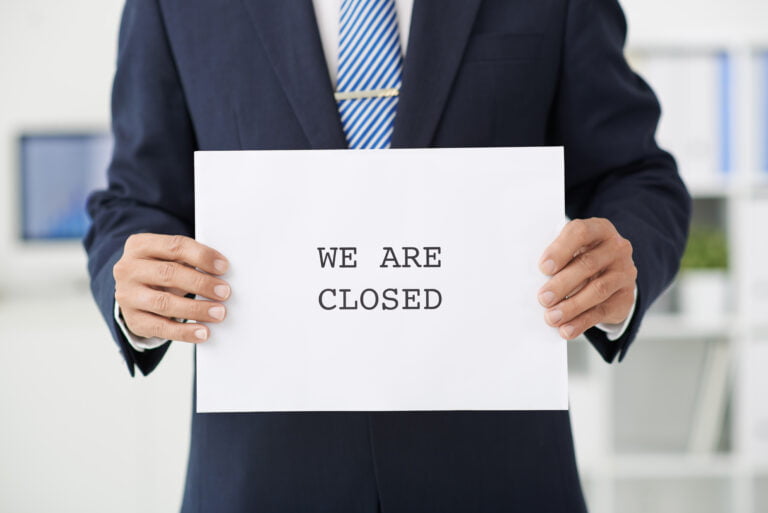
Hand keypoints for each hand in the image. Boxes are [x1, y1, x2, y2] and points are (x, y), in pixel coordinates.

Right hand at [113, 234, 230, 342]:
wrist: (134, 291)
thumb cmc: (160, 270)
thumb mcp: (169, 257)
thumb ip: (191, 259)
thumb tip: (222, 270)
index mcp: (140, 245)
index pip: (174, 246)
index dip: (201, 256)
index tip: (223, 267)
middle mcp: (128, 269)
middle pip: (169, 274)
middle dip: (201, 283)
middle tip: (224, 292)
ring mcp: (127, 295)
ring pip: (164, 303)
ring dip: (196, 309)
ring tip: (218, 312)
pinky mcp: (132, 319)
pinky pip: (160, 327)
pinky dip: (184, 332)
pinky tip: (202, 332)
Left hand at [537, 218, 636, 339]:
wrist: (611, 271)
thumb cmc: (581, 256)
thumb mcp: (571, 248)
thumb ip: (557, 257)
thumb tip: (532, 278)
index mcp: (598, 229)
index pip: (580, 233)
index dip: (560, 250)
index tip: (543, 268)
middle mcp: (616, 248)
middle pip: (588, 264)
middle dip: (562, 283)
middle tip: (543, 298)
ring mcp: (624, 272)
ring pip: (598, 289)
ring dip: (571, 306)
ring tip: (551, 317)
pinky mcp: (625, 297)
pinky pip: (602, 311)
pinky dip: (582, 322)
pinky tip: (566, 329)